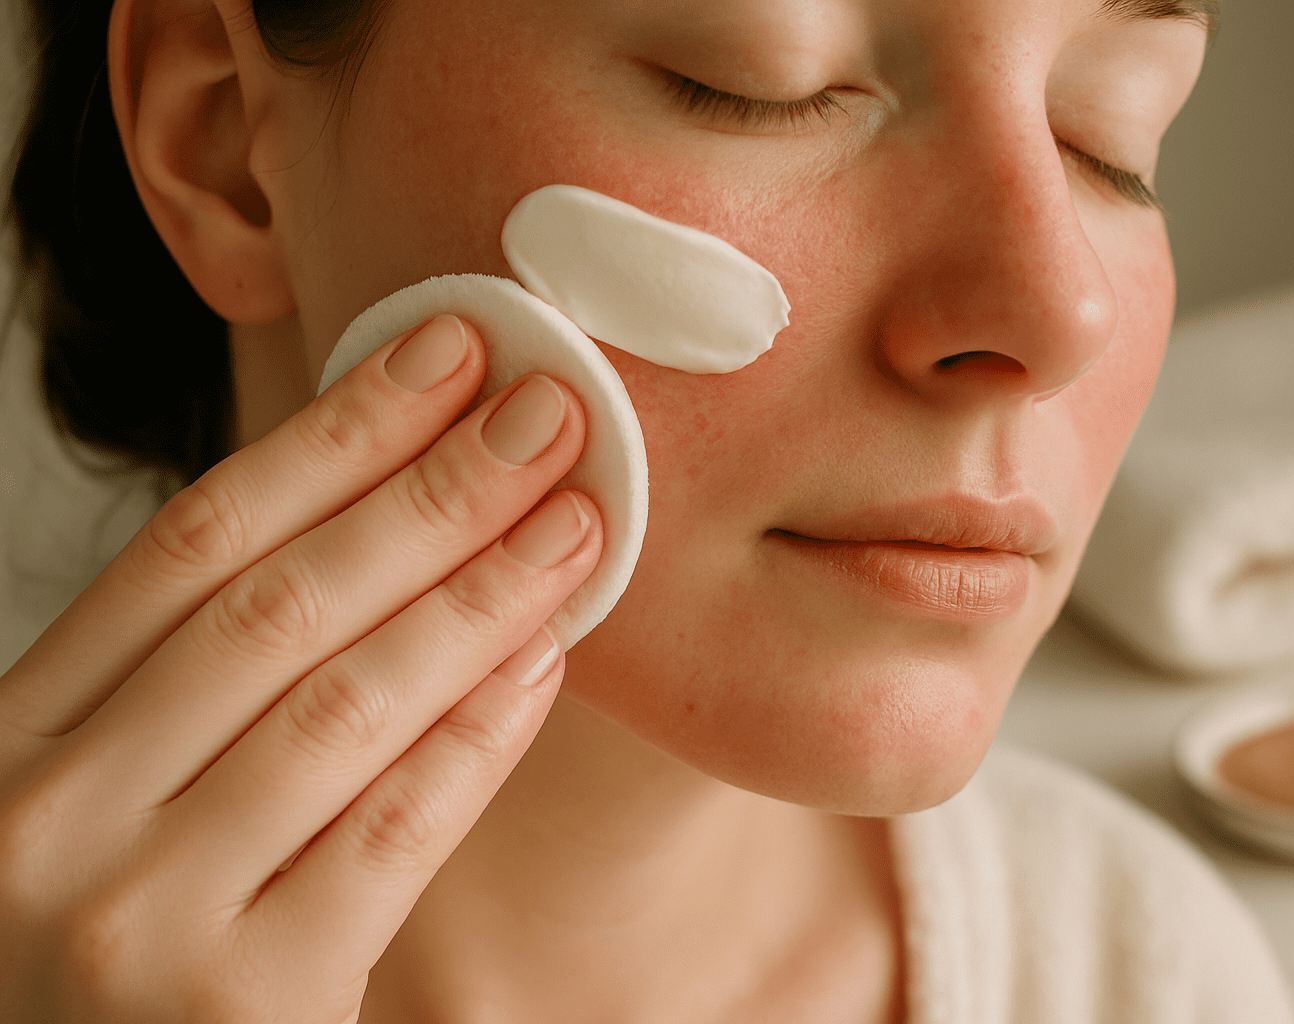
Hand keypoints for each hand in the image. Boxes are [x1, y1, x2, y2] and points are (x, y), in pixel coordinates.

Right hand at [0, 314, 600, 1022]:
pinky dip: (479, 734)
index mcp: (11, 736)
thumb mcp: (103, 800)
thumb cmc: (111, 948)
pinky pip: (393, 830)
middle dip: (432, 492)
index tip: (447, 355)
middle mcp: (46, 815)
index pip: (194, 542)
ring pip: (347, 703)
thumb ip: (196, 685)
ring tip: (577, 521)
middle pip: (278, 604)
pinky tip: (543, 660)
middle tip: (548, 412)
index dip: (334, 435)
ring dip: (480, 595)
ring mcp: (136, 915)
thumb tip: (387, 522)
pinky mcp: (239, 1003)